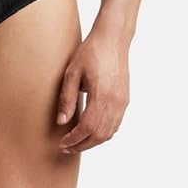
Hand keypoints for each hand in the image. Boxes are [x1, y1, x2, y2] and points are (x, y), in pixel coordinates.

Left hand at [55, 28, 129, 153]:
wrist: (113, 40)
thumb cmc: (90, 53)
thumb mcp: (72, 73)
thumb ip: (67, 98)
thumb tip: (62, 122)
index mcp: (101, 95)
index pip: (87, 128)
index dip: (74, 139)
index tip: (62, 143)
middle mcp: (115, 102)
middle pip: (99, 135)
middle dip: (82, 145)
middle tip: (67, 147)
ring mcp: (122, 102)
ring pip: (109, 132)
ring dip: (93, 142)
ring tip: (77, 142)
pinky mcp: (125, 100)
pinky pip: (115, 124)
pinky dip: (103, 134)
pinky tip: (91, 132)